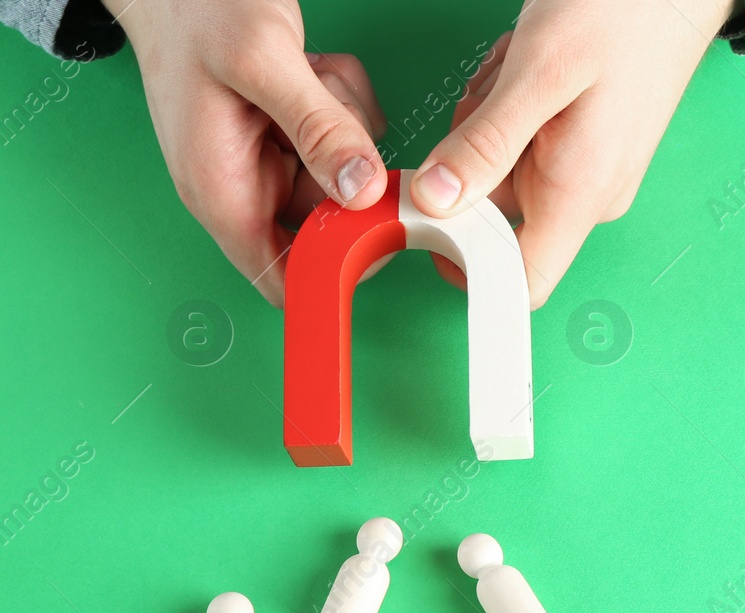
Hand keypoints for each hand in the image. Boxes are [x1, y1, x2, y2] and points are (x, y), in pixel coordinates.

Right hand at [113, 0, 387, 305]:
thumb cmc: (195, 8)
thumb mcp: (261, 60)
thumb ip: (316, 127)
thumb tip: (363, 190)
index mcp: (222, 190)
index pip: (284, 280)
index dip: (335, 275)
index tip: (377, 233)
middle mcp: (247, 184)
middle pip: (332, 222)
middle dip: (351, 171)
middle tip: (336, 114)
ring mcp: (272, 159)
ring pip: (347, 175)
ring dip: (348, 123)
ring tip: (313, 74)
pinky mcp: (292, 134)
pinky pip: (346, 138)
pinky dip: (344, 101)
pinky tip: (314, 68)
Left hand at [410, 0, 735, 307]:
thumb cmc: (623, 15)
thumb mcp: (540, 72)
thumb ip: (486, 143)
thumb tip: (436, 199)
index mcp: (580, 193)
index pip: (522, 282)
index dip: (467, 266)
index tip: (431, 216)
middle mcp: (587, 196)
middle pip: (495, 215)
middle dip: (471, 158)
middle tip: (493, 95)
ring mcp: (587, 174)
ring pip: (502, 172)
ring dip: (490, 122)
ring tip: (521, 72)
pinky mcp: (584, 150)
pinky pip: (522, 146)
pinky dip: (509, 110)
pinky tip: (529, 72)